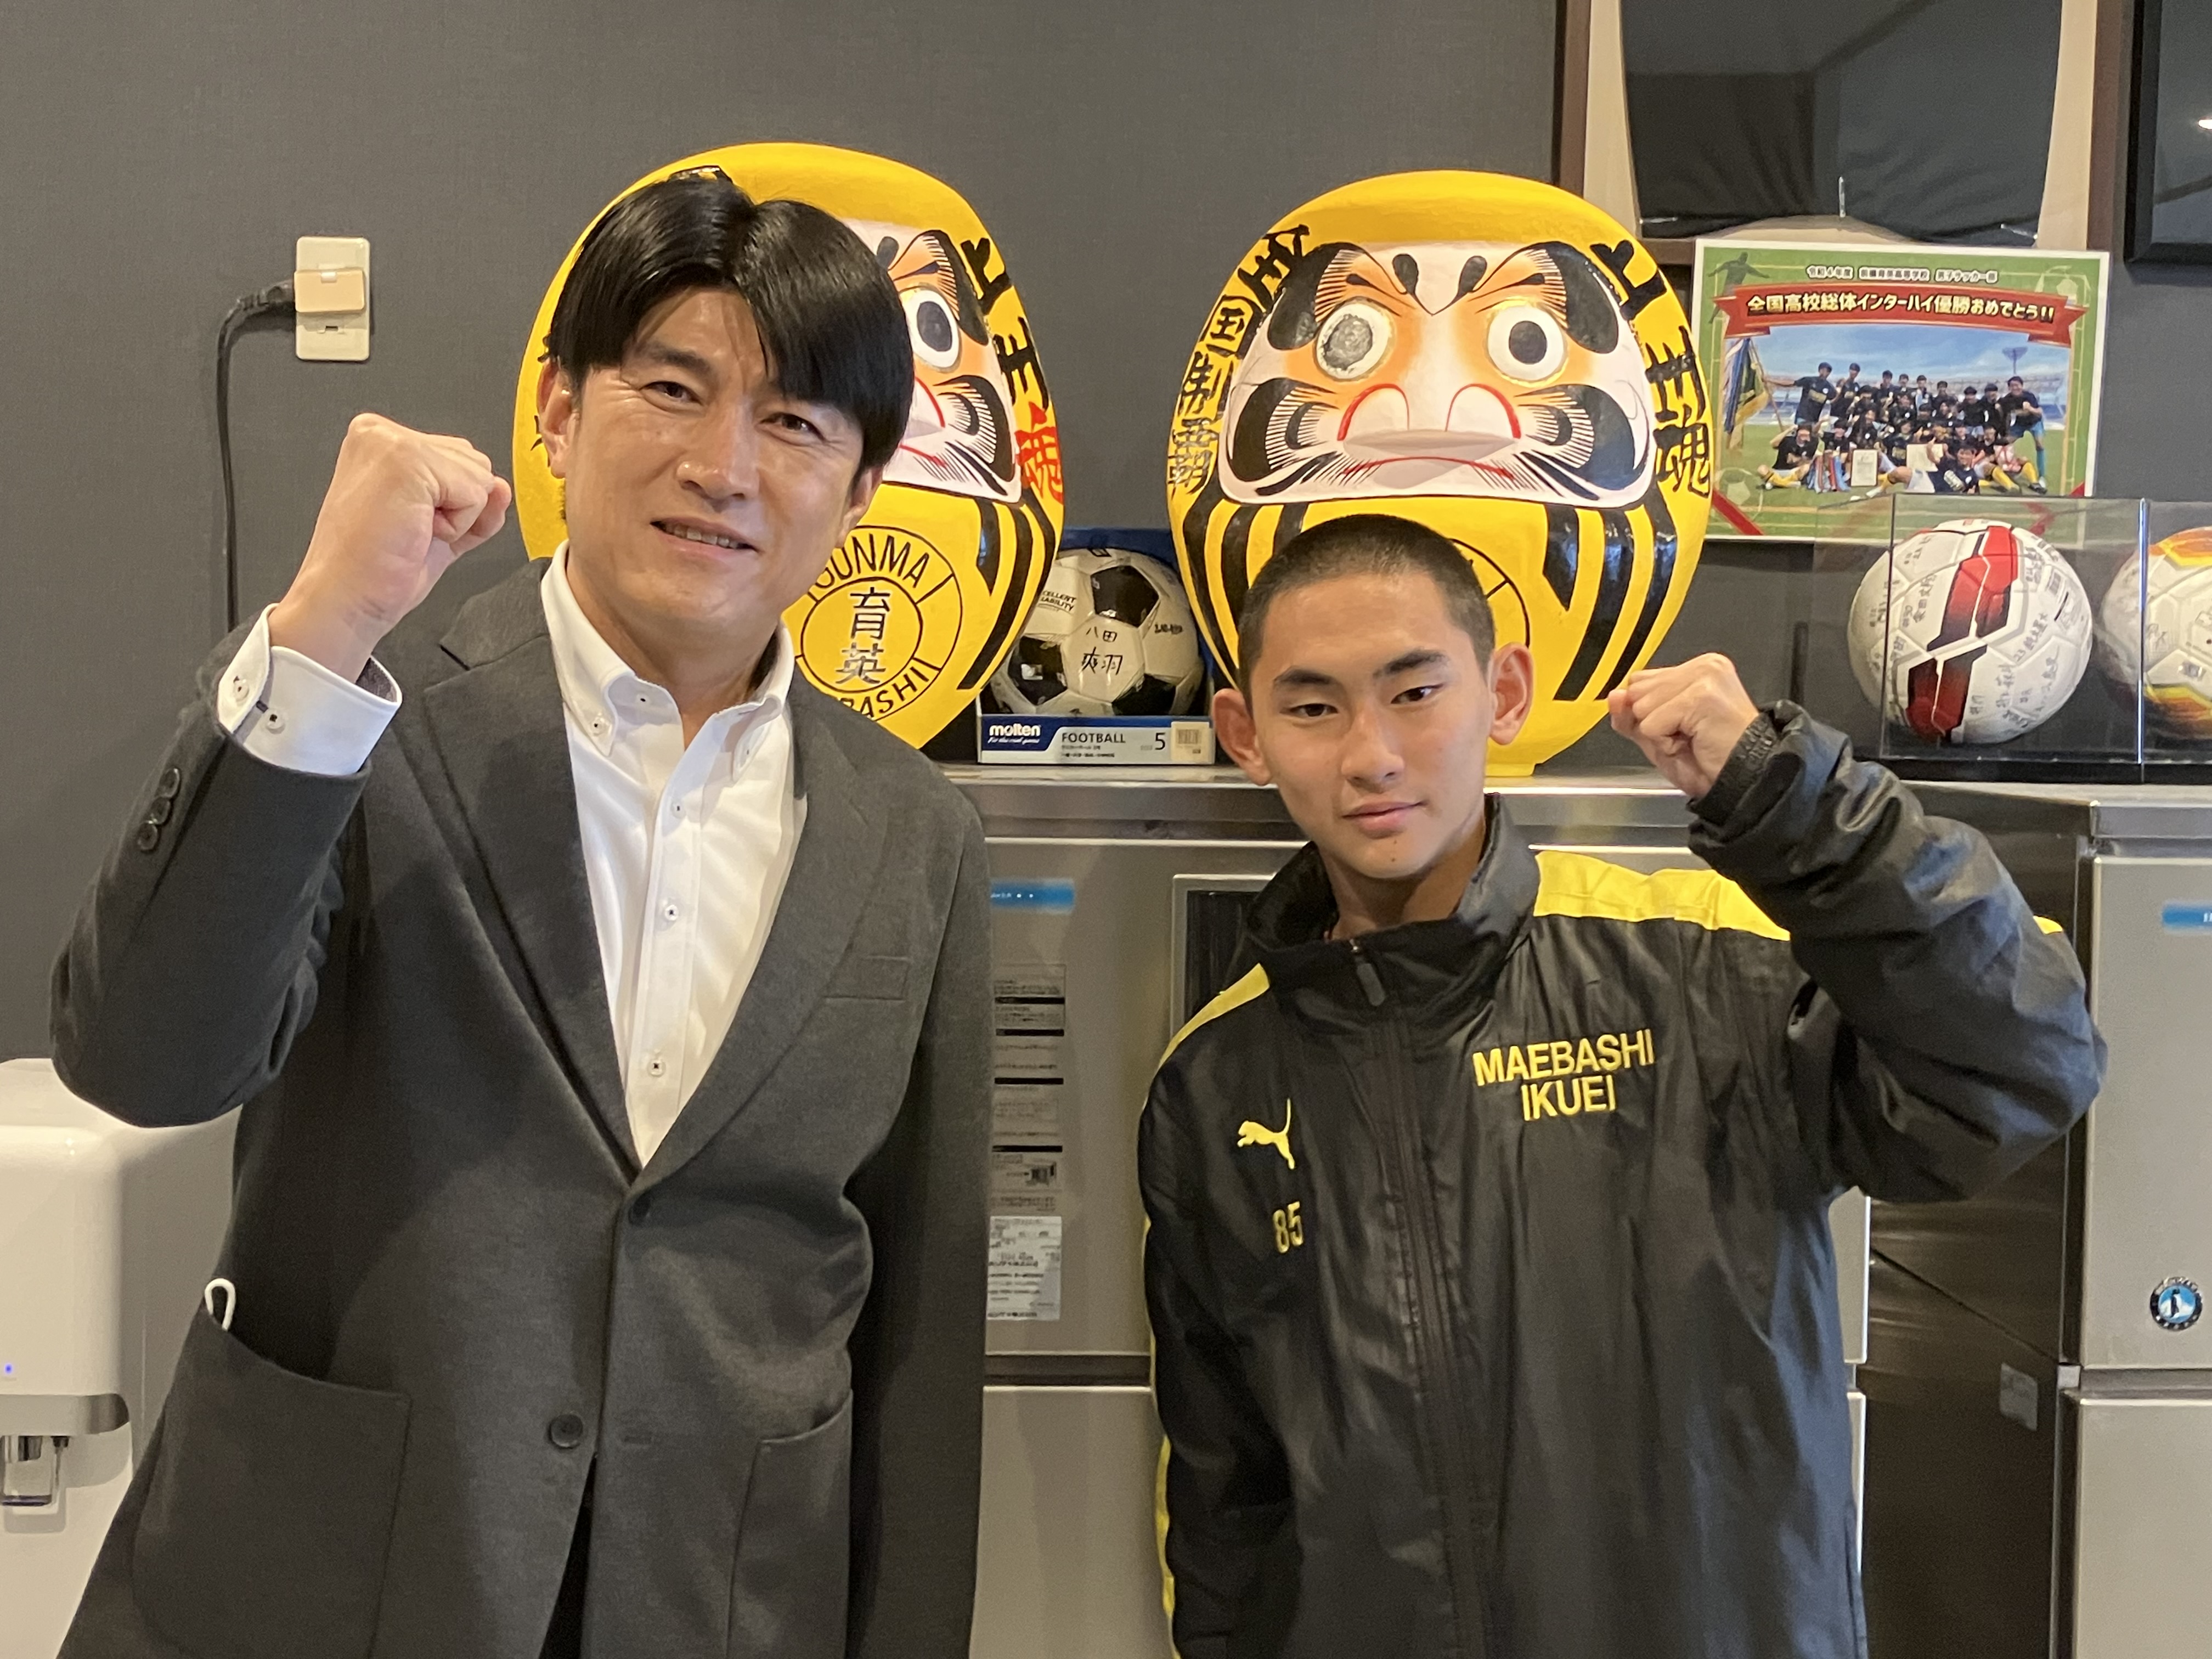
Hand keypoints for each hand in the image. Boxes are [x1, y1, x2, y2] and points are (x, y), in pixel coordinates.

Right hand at [268, 415, 511, 680]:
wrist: (345, 598)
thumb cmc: (374, 570)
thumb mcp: (439, 527)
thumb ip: (472, 501)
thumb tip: (501, 486)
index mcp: (381, 442)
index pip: (460, 460)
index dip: (454, 504)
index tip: (413, 525)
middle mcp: (382, 434)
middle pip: (474, 463)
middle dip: (458, 508)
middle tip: (410, 530)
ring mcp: (393, 442)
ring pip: (479, 476)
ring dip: (457, 517)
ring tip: (410, 530)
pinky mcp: (408, 461)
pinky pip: (475, 494)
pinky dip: (457, 526)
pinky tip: (415, 532)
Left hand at [1607, 654, 1760, 800]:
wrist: (1743, 781)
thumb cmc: (1710, 761)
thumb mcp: (1659, 738)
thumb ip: (1631, 716)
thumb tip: (1614, 696)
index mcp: (1698, 669)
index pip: (1639, 681)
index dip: (1649, 713)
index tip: (1681, 727)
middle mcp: (1704, 666)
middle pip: (1637, 690)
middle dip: (1653, 723)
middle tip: (1688, 736)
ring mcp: (1704, 678)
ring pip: (1642, 707)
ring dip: (1660, 734)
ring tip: (1693, 739)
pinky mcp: (1701, 696)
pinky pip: (1652, 723)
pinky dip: (1666, 742)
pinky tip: (1695, 742)